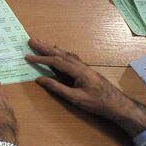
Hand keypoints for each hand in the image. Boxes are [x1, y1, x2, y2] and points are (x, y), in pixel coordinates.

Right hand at [24, 39, 145, 135]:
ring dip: (52, 48)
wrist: (117, 104)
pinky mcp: (87, 70)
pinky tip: (60, 52)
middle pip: (60, 54)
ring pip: (66, 54)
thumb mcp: (75, 98)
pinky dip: (62, 53)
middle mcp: (81, 65)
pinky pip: (72, 57)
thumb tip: (40, 79)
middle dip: (44, 47)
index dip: (41, 58)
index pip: (55, 61)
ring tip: (42, 43)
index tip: (27, 56)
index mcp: (78, 71)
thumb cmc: (97, 103)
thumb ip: (57, 88)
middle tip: (31, 40)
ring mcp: (85, 67)